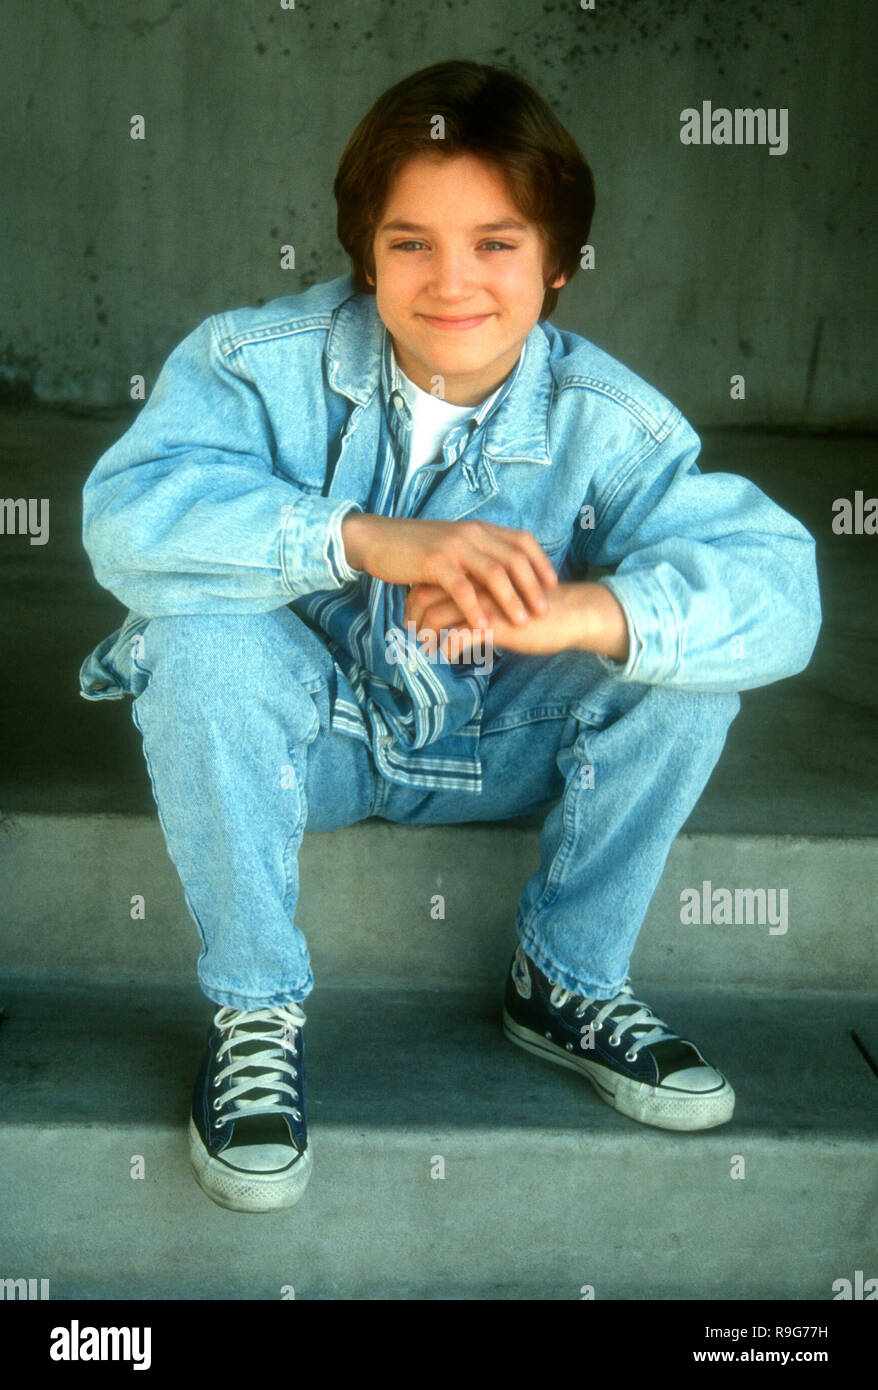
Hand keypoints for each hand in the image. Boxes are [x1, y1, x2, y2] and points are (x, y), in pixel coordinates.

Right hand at [341, 513, 557, 628]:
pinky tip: (483, 627)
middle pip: (514, 558)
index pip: (522, 541)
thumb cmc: (415, 549)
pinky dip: (475, 608)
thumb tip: (498, 577)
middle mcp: (472, 533)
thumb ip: (476, 557)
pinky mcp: (435, 561)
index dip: (540, 562)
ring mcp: (454, 546)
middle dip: (533, 586)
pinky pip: (462, 587)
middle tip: (545, 609)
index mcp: (479, 529)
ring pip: (493, 572)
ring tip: (522, 621)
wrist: (378, 540)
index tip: (554, 584)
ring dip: (511, 598)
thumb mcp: (452, 547)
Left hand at [404, 580, 629, 660]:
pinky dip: (446, 650)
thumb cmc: (538, 607)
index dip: (414, 601)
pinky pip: (457, 637)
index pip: (429, 580)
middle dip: (411, 618)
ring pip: (436, 616)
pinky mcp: (495, 623)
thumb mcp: (502, 595)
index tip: (413, 619)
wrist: (572, 613)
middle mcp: (474, 582)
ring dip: (424, 637)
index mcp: (475, 571)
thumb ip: (479, 596)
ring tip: (425, 650)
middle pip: (424, 596)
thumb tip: (458, 611)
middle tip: (412, 637)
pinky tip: (447, 658)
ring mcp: (483, 602)